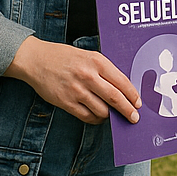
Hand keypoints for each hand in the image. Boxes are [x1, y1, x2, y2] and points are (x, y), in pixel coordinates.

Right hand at [4, 35, 141, 124]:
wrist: (37, 60)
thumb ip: (105, 70)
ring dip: (110, 116)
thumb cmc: (65, 57)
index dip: (132, 95)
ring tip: (114, 116)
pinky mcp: (65, 102)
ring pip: (101, 109)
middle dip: (127, 110)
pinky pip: (85, 116)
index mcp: (98, 62)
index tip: (138, 103)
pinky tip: (99, 117)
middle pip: (114, 97)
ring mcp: (76, 90)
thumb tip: (122, 88)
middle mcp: (88, 76)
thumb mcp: (90, 56)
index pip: (122, 81)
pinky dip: (95, 119)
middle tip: (134, 117)